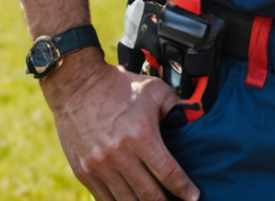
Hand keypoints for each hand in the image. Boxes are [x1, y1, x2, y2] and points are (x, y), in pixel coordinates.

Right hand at [42, 56, 200, 200]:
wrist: (76, 84)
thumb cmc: (118, 85)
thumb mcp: (154, 89)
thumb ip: (178, 106)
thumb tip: (198, 117)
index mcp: (141, 135)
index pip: (169, 173)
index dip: (185, 189)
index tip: (193, 196)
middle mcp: (120, 155)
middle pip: (150, 194)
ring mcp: (100, 166)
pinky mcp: (84, 172)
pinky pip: (105, 199)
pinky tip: (132, 200)